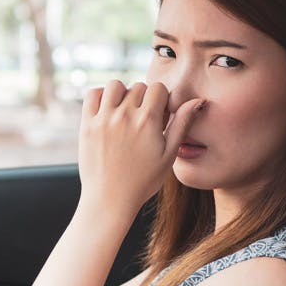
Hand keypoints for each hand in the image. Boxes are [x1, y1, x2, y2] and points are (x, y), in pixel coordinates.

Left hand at [78, 80, 204, 212]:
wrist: (110, 199)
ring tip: (125, 111)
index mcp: (148, 121)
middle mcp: (125, 115)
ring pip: (115, 85)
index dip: (161, 99)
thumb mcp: (169, 155)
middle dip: (144, 98)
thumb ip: (182, 125)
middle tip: (142, 119)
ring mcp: (103, 119)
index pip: (158, 88)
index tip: (159, 115)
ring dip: (122, 93)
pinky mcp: (87, 125)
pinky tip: (108, 110)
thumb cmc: (143, 181)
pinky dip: (101, 96)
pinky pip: (92, 94)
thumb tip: (197, 101)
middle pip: (138, 87)